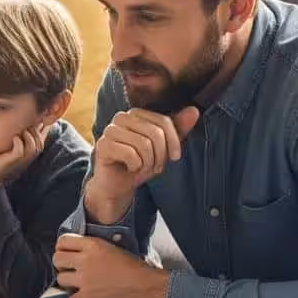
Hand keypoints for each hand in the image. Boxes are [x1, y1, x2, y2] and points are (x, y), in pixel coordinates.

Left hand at [0, 126, 47, 197]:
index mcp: (28, 152)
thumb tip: (16, 119)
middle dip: (36, 129)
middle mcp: (27, 157)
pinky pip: (21, 151)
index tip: (36, 116)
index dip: (42, 126)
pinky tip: (14, 137)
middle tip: (26, 121)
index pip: (41, 137)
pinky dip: (19, 142)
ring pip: (34, 146)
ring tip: (22, 129)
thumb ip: (14, 135)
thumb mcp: (6, 146)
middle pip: (40, 141)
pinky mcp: (11, 161)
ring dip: (30, 135)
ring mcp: (21, 160)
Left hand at [53, 234, 168, 297]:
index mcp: (94, 245)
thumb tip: (85, 251)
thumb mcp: (116, 249)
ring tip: (79, 284)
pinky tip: (88, 297)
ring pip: (61, 279)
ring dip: (68, 282)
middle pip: (57, 259)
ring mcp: (84, 281)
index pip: (64, 240)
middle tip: (69, 269)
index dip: (62, 247)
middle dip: (61, 265)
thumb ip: (97, 249)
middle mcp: (85, 261)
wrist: (149, 290)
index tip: (65, 252)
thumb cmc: (139, 270)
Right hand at [85, 107, 198, 223]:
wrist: (118, 186)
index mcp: (135, 114)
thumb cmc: (140, 164)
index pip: (164, 121)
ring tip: (141, 167)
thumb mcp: (164, 148)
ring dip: (148, 162)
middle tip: (154, 166)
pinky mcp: (103, 145)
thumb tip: (194, 110)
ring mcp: (109, 131)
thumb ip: (178, 129)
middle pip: (155, 133)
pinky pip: (130, 154)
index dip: (174, 142)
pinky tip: (129, 168)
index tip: (174, 157)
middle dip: (160, 155)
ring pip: (143, 144)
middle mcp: (120, 118)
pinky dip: (135, 166)